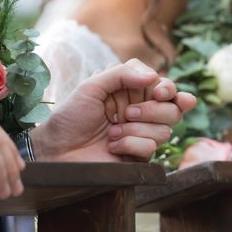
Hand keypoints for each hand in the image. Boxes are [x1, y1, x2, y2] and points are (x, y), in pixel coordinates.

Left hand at [31, 61, 195, 161]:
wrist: (58, 149)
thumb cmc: (70, 117)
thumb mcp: (91, 86)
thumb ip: (121, 74)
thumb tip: (154, 76)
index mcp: (133, 93)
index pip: (166, 88)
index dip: (169, 89)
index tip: (159, 92)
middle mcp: (142, 114)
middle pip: (173, 110)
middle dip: (153, 111)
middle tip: (127, 113)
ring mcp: (141, 136)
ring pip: (164, 131)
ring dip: (135, 130)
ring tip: (111, 131)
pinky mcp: (139, 157)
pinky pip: (150, 148)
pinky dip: (129, 144)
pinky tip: (112, 145)